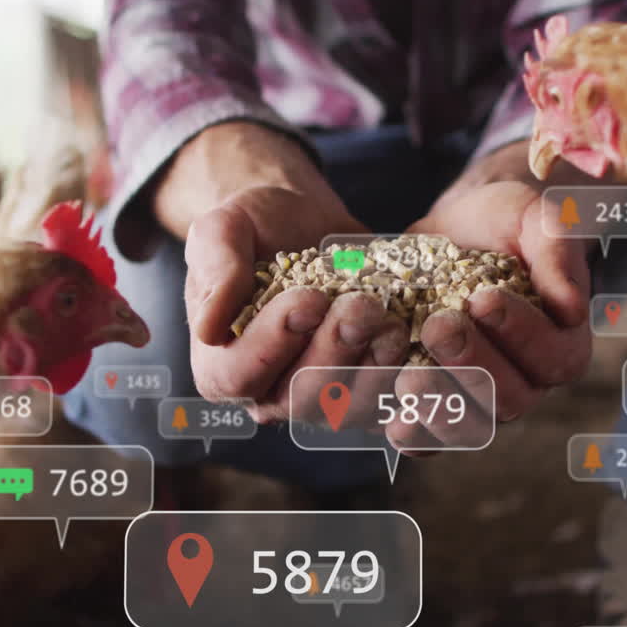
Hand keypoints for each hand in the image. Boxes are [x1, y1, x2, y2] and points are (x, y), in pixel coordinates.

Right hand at [174, 123, 409, 419]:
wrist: (306, 220)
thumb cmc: (257, 226)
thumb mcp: (224, 228)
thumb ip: (215, 268)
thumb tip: (208, 327)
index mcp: (220, 365)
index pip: (238, 376)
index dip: (274, 343)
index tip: (307, 297)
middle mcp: (269, 392)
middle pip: (300, 397)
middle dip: (334, 350)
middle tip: (361, 303)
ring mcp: (322, 397)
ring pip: (349, 406)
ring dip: (374, 365)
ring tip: (390, 316)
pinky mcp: (367, 389)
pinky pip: (389, 401)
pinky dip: (407, 376)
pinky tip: (419, 336)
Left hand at [394, 174, 592, 440]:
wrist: (452, 231)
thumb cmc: (503, 224)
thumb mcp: (534, 219)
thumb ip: (557, 250)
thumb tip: (572, 307)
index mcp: (561, 343)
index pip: (553, 357)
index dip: (521, 334)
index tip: (485, 298)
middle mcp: (527, 382)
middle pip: (510, 398)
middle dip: (472, 364)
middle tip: (439, 325)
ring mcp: (482, 401)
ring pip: (471, 426)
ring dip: (440, 406)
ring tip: (410, 375)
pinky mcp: (439, 407)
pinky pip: (431, 440)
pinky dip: (413, 436)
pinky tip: (392, 418)